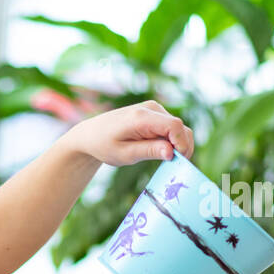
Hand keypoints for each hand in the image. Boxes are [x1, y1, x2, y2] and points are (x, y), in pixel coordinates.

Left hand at [65, 100, 193, 166]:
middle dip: (182, 147)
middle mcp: (150, 108)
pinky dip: (171, 140)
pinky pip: (171, 127)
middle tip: (172, 165)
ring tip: (163, 159)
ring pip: (179, 127)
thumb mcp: (124, 154)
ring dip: (177, 144)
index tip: (178, 162)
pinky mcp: (155, 112)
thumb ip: (149, 151)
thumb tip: (172, 152)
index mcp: (141, 117)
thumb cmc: (104, 145)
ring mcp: (154, 108)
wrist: (91, 133)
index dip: (182, 144)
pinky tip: (159, 151)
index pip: (174, 126)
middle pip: (180, 127)